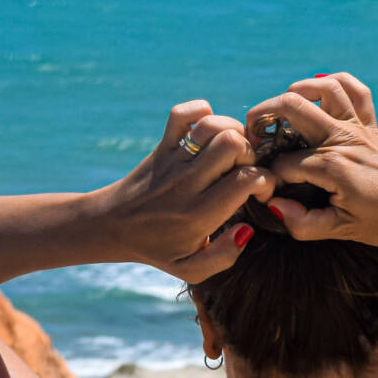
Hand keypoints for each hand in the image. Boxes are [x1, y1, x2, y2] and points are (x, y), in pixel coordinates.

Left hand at [97, 100, 275, 281]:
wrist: (111, 227)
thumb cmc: (157, 248)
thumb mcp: (191, 268)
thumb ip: (224, 256)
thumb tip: (247, 229)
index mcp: (198, 215)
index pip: (245, 180)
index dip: (265, 180)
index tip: (261, 190)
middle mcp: (186, 183)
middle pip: (232, 144)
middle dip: (251, 152)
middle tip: (247, 167)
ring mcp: (172, 161)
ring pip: (211, 125)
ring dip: (232, 130)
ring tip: (233, 148)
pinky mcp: (161, 146)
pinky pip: (181, 114)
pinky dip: (200, 110)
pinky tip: (207, 129)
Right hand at [244, 72, 377, 246]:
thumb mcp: (342, 231)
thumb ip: (302, 223)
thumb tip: (274, 206)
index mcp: (331, 167)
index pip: (281, 165)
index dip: (266, 178)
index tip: (265, 192)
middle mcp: (342, 139)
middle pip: (292, 107)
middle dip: (262, 115)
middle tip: (252, 132)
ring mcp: (358, 128)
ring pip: (324, 88)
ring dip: (297, 90)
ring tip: (281, 107)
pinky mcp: (371, 125)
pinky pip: (356, 90)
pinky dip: (336, 83)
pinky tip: (320, 91)